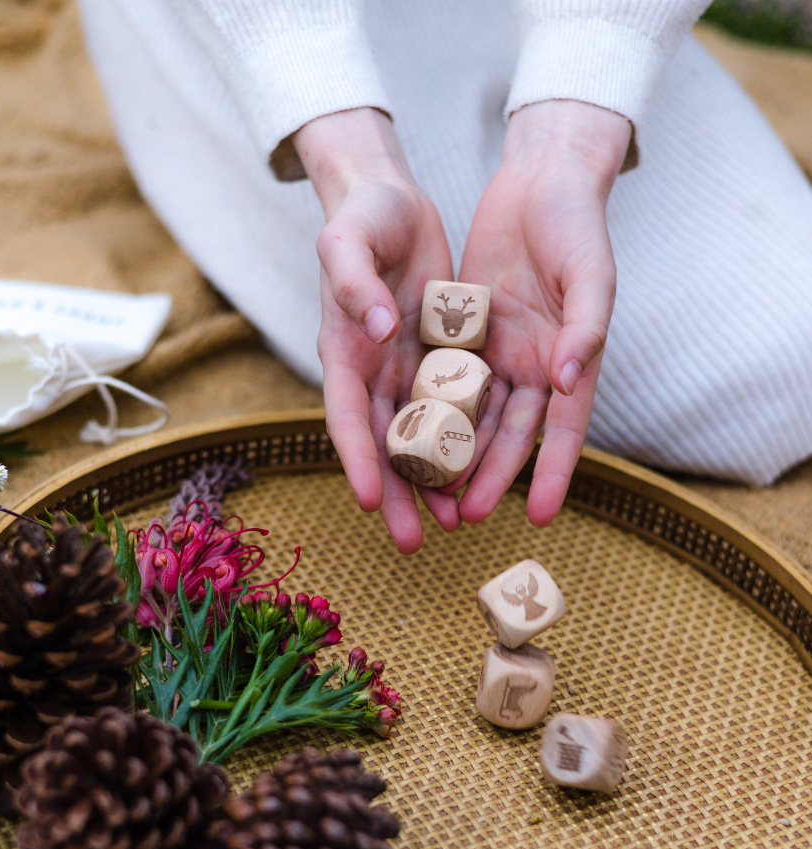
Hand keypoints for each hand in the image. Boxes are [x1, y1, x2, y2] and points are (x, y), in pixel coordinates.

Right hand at [293, 108, 455, 553]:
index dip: (357, 459)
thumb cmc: (362, 218)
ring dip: (434, 483)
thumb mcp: (349, 242)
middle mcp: (373, 373)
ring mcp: (406, 372)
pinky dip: (464, 444)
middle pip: (383, 446)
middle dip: (397, 496)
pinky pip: (454, 410)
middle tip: (414, 543)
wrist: (391, 202)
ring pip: (420, 439)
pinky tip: (482, 474)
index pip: (345, 416)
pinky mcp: (439, 361)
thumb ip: (356, 284)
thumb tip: (379, 332)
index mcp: (344, 352)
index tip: (368, 500)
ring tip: (456, 523)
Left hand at [456, 100, 631, 527]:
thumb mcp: (590, 274)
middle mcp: (535, 367)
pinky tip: (407, 440)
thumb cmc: (578, 225)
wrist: (540, 181)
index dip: (551, 474)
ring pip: (473, 416)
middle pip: (510, 435)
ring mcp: (498, 353)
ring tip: (431, 496)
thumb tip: (568, 383)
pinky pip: (444, 379)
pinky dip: (429, 410)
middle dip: (488, 479)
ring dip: (454, 456)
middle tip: (464, 520)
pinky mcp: (464, 334)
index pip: (563, 431)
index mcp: (573, 360)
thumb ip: (586, 329)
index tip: (537, 519)